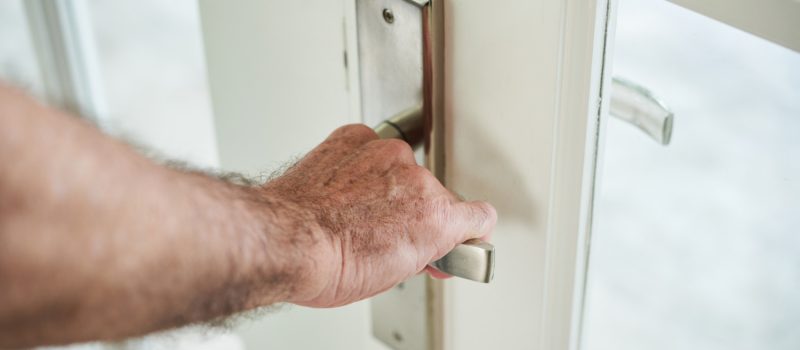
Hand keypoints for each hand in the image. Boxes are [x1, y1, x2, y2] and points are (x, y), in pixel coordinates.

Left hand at [261, 124, 495, 307]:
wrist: (285, 240)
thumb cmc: (331, 264)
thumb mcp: (392, 275)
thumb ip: (423, 253)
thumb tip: (429, 250)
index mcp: (437, 217)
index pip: (480, 216)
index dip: (467, 230)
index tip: (456, 235)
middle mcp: (419, 179)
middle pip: (434, 195)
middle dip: (415, 212)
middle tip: (386, 232)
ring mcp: (386, 153)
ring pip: (400, 169)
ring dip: (386, 185)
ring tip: (355, 211)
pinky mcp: (356, 137)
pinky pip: (369, 148)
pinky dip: (360, 164)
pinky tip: (342, 188)